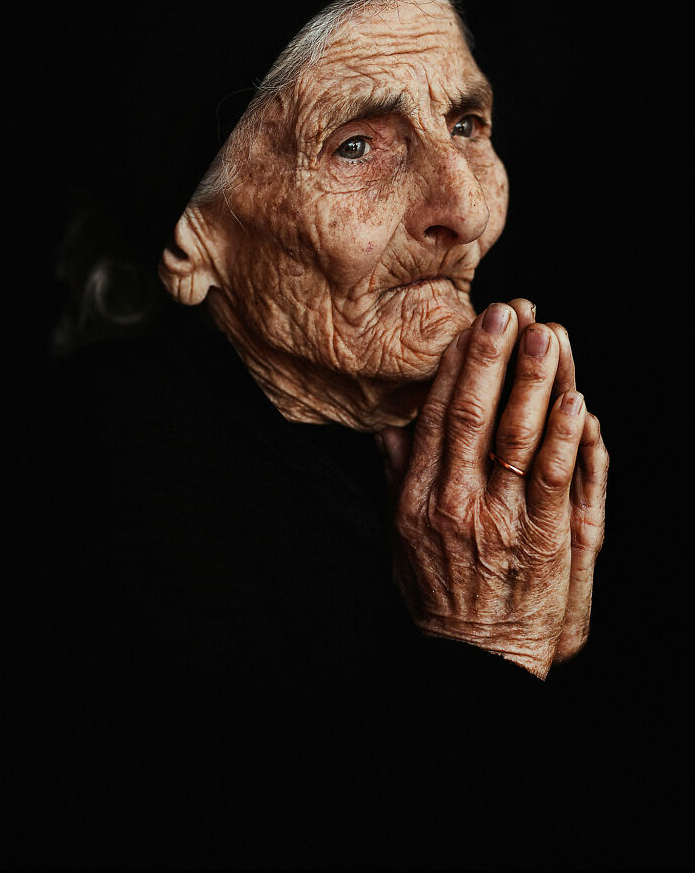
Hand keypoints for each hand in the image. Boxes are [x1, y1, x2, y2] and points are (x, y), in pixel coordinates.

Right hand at [378, 300, 607, 678]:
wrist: (472, 658)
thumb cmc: (436, 593)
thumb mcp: (397, 535)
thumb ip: (397, 474)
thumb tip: (391, 421)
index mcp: (418, 496)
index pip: (437, 414)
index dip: (457, 364)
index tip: (473, 324)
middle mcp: (456, 502)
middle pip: (475, 413)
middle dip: (495, 356)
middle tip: (511, 310)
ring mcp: (501, 520)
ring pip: (519, 436)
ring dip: (536, 381)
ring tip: (548, 334)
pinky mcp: (544, 539)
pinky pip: (557, 479)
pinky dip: (568, 436)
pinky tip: (576, 399)